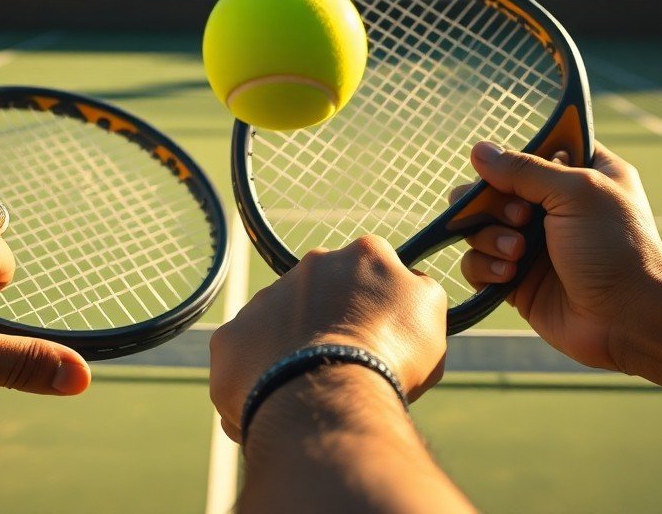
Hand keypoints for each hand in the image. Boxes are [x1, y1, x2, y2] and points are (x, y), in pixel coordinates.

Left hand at [209, 235, 446, 440]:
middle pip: (322, 294)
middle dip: (331, 322)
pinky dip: (257, 380)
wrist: (329, 395)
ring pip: (280, 325)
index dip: (378, 303)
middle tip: (345, 362)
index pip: (374, 269)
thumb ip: (418, 289)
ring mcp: (264, 299)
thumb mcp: (431, 316)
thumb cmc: (389, 358)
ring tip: (310, 389)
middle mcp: (309, 266)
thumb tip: (409, 282)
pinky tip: (278, 405)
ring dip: (292, 349)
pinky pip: (244, 359)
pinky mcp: (230, 337)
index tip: (381, 332)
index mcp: (364, 255)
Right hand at [458, 140, 661, 370]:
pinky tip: (509, 274)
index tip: (511, 171)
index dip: (518, 158)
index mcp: (581, 176)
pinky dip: (485, 266)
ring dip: (490, 236)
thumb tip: (478, 151)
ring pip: (479, 226)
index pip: (537, 149)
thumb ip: (525, 169)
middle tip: (520, 216)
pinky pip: (476, 263)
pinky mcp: (516, 280)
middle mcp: (554, 208)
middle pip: (494, 188)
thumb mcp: (576, 193)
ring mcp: (531, 245)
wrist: (628, 319)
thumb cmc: (615, 247)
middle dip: (493, 201)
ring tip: (518, 251)